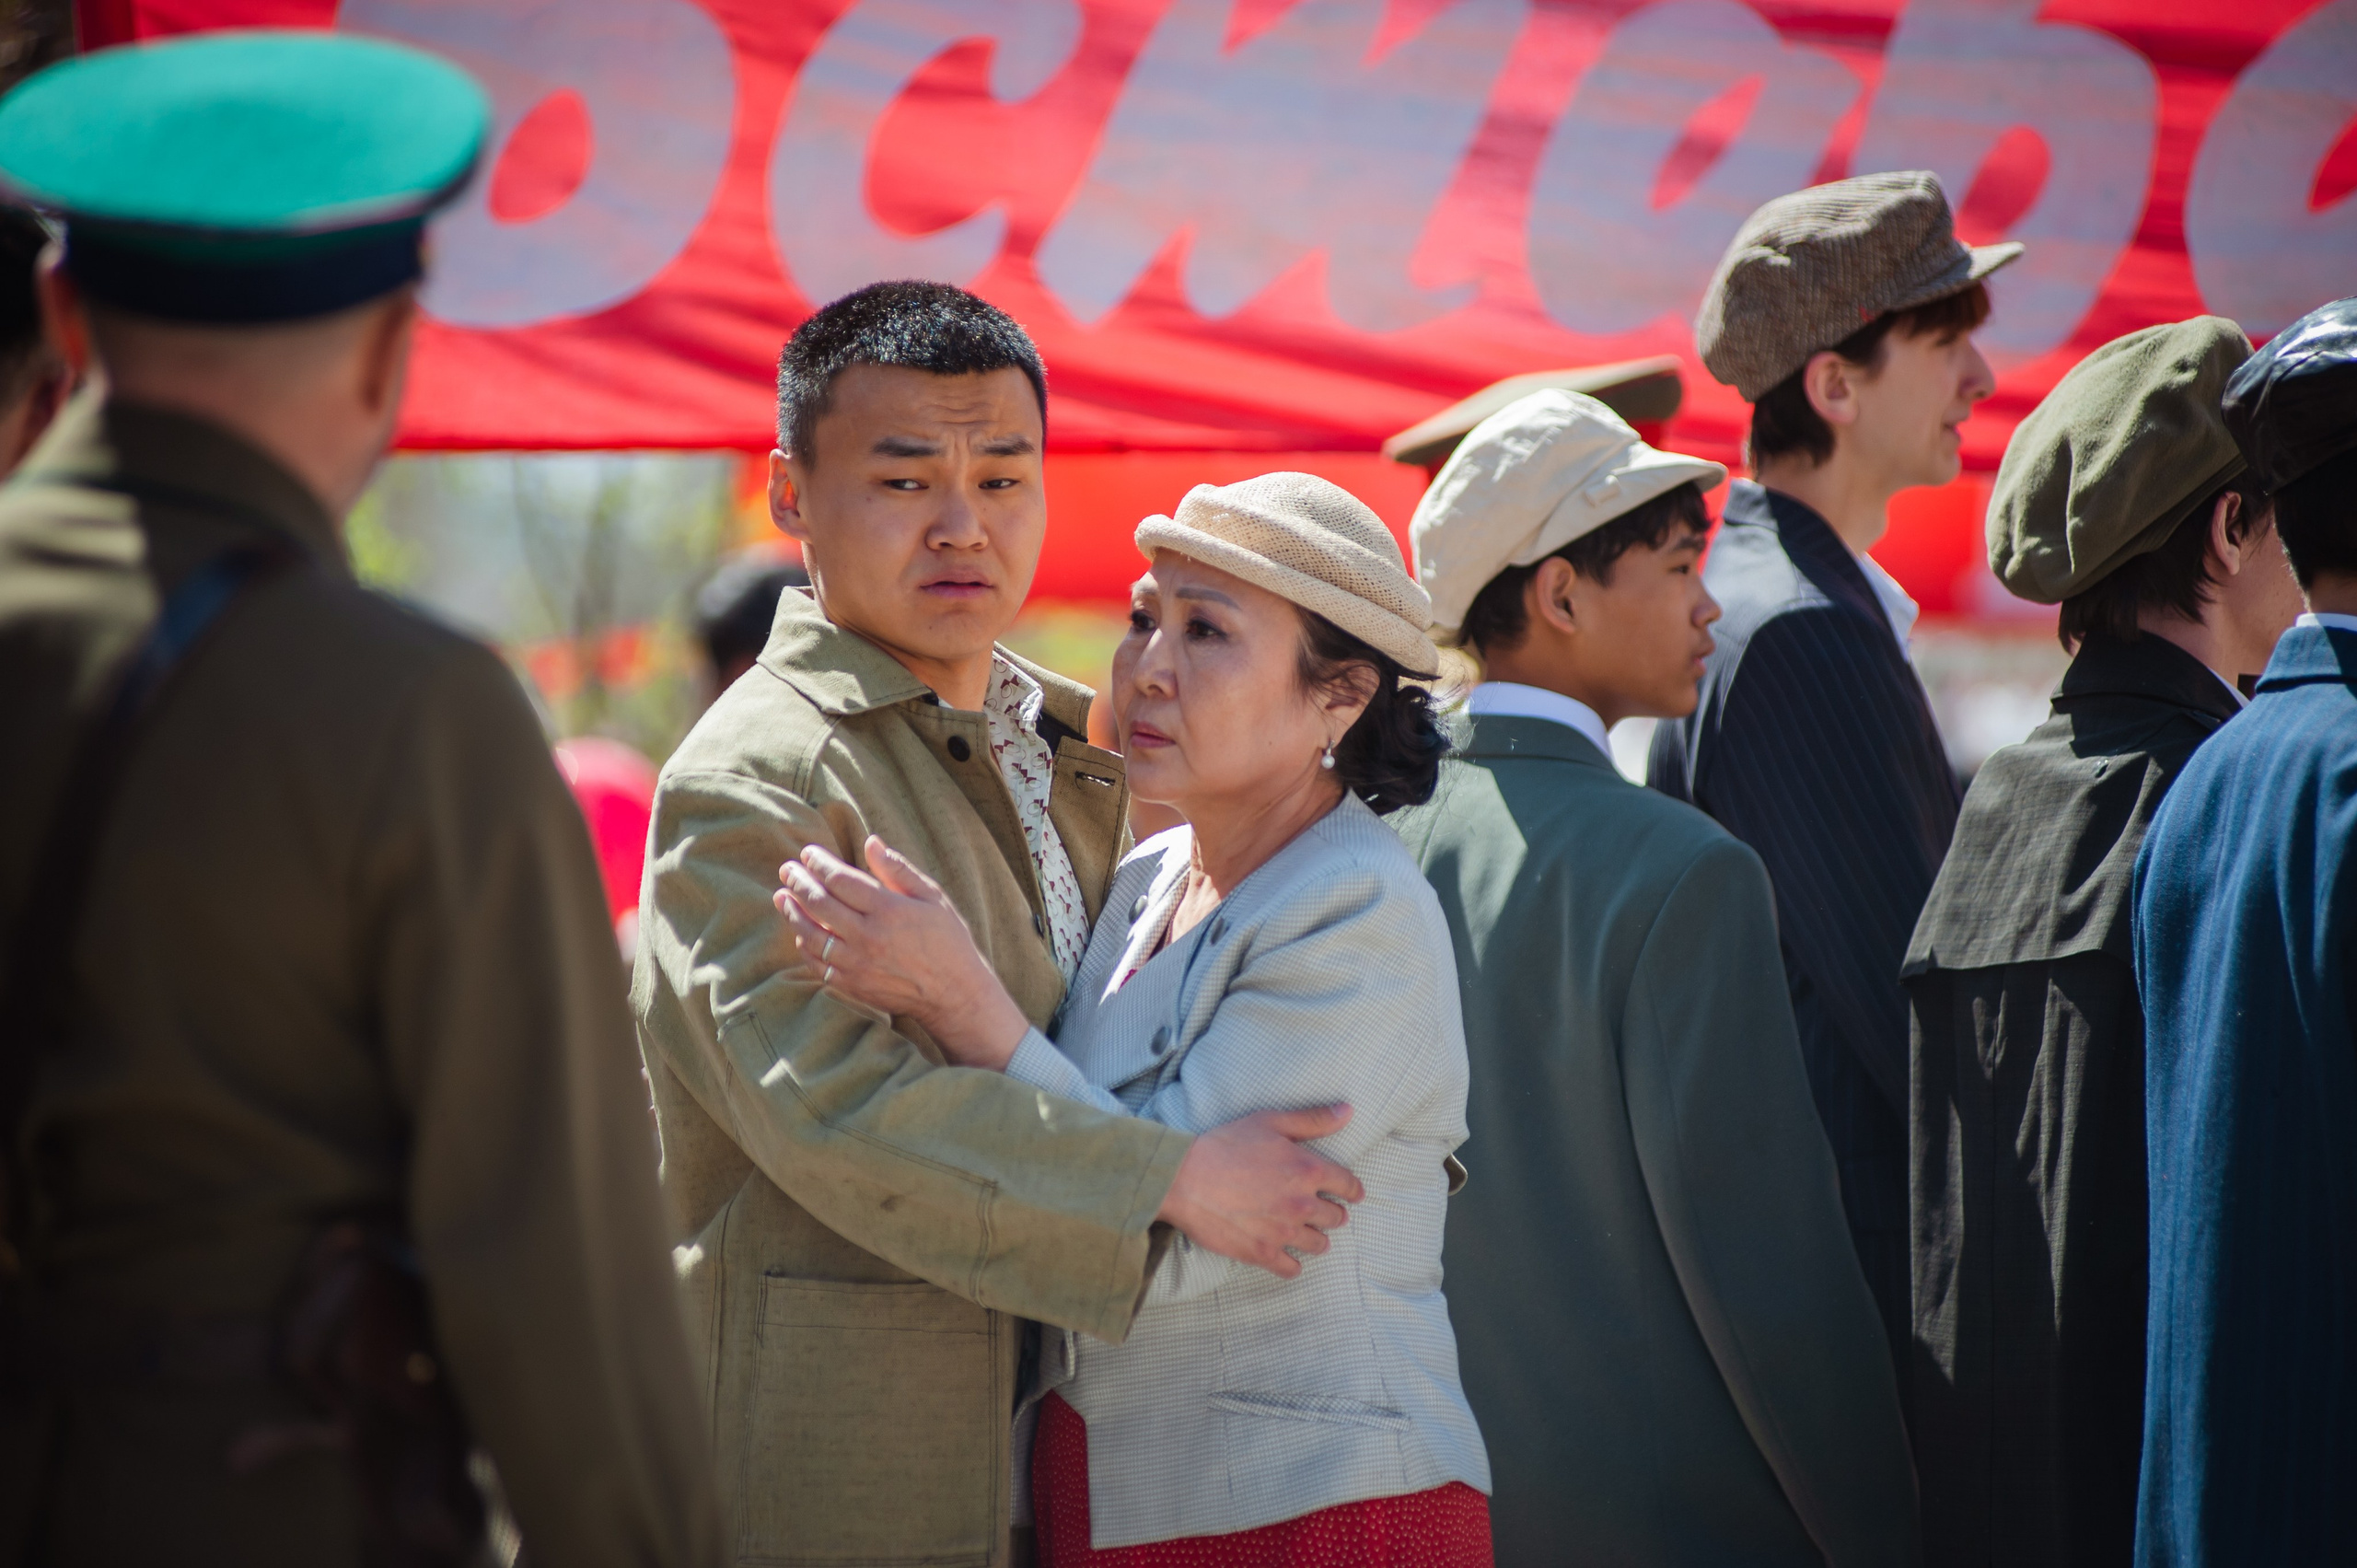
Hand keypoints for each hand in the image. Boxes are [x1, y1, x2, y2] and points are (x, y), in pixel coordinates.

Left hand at [774, 836, 1030, 1068]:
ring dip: (792, 912)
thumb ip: (898, 869)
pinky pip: (817, 963)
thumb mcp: (932, 897)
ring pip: (810, 934)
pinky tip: (800, 932)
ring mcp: (856, 963)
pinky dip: (804, 945)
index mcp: (888, 909)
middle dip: (798, 882)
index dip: (819, 863)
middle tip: (787, 869)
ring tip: (782, 896)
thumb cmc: (947, 940)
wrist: (954, 993)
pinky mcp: (852, 984)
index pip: (840, 879)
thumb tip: (870, 842)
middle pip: (819, 903)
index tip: (809, 852)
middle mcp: (868, 936)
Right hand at [1159, 1106, 1364, 1279]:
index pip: (1348, 1185)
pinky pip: (1292, 1269)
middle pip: (1336, 1218)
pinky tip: (1286, 1256)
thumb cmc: (1225, 1145)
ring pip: (1319, 1245)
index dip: (1353, 1190)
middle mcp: (1302, 1203)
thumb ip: (1312, 1120)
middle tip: (1324, 1212)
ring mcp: (1283, 1232)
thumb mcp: (1270, 1122)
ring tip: (1307, 1234)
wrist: (1184, 1178)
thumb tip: (1349, 1112)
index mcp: (1308, 1169)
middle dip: (1333, 1214)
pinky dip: (1292, 1264)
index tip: (1352, 1194)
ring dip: (1316, 1239)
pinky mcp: (1262, 1253)